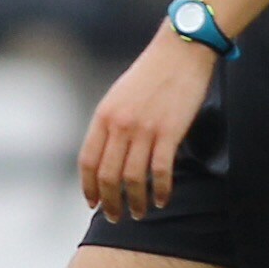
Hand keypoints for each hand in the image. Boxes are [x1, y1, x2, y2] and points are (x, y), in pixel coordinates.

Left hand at [78, 32, 218, 225]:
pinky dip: (160, 190)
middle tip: (116, 217)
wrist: (180, 50)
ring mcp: (145, 128)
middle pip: (108, 175)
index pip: (88, 161)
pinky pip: (161, 171)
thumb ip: (111, 124)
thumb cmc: (151, 74)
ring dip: (135, 201)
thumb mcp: (120, 96)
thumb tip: (107, 155)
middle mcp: (120, 124)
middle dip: (110, 202)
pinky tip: (162, 199)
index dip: (88, 187)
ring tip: (140, 213)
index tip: (92, 203)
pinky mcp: (170, 131)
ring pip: (133, 178)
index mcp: (103, 115)